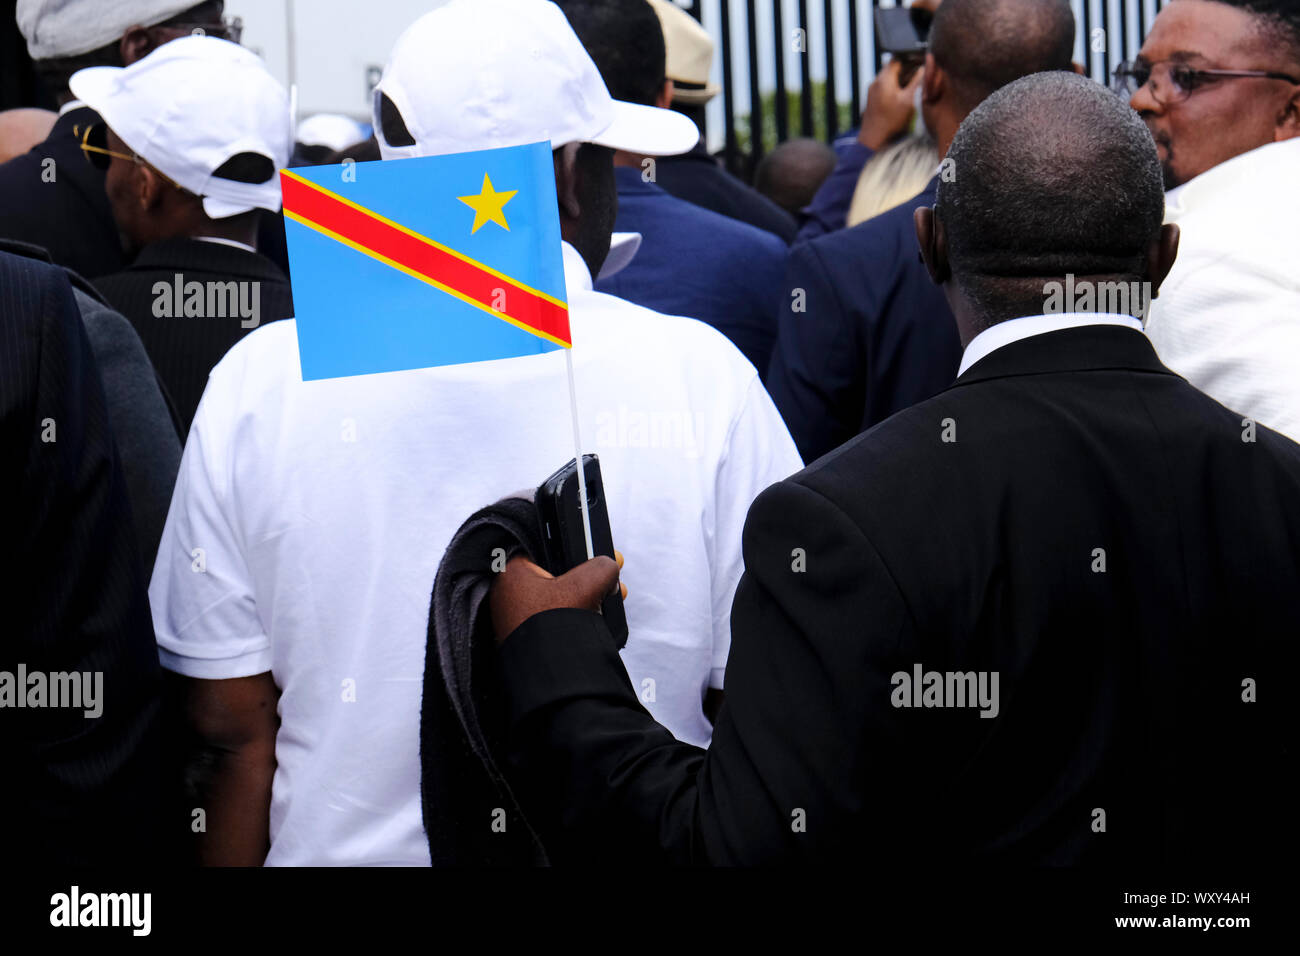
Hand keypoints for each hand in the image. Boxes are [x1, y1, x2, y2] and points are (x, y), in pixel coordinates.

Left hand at [490, 551, 626, 644]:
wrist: (549, 677)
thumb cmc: (556, 625)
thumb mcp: (587, 584)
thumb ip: (602, 567)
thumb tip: (609, 568)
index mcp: (512, 573)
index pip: (545, 549)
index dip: (574, 549)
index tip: (594, 556)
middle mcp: (508, 594)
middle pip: (555, 574)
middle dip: (587, 577)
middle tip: (608, 580)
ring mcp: (515, 619)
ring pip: (557, 599)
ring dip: (586, 598)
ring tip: (609, 602)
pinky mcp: (526, 640)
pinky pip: (552, 620)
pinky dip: (574, 618)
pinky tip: (595, 620)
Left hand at [859, 58, 923, 150]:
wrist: (873, 137)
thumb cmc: (891, 120)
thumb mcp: (909, 100)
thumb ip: (916, 82)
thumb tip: (923, 69)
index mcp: (884, 78)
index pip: (897, 58)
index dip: (910, 58)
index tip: (919, 61)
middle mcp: (876, 81)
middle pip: (892, 66)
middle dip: (906, 68)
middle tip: (918, 73)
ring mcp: (872, 89)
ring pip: (888, 76)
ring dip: (900, 77)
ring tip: (911, 85)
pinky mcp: (871, 97)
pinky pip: (883, 85)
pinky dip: (893, 86)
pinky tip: (901, 95)